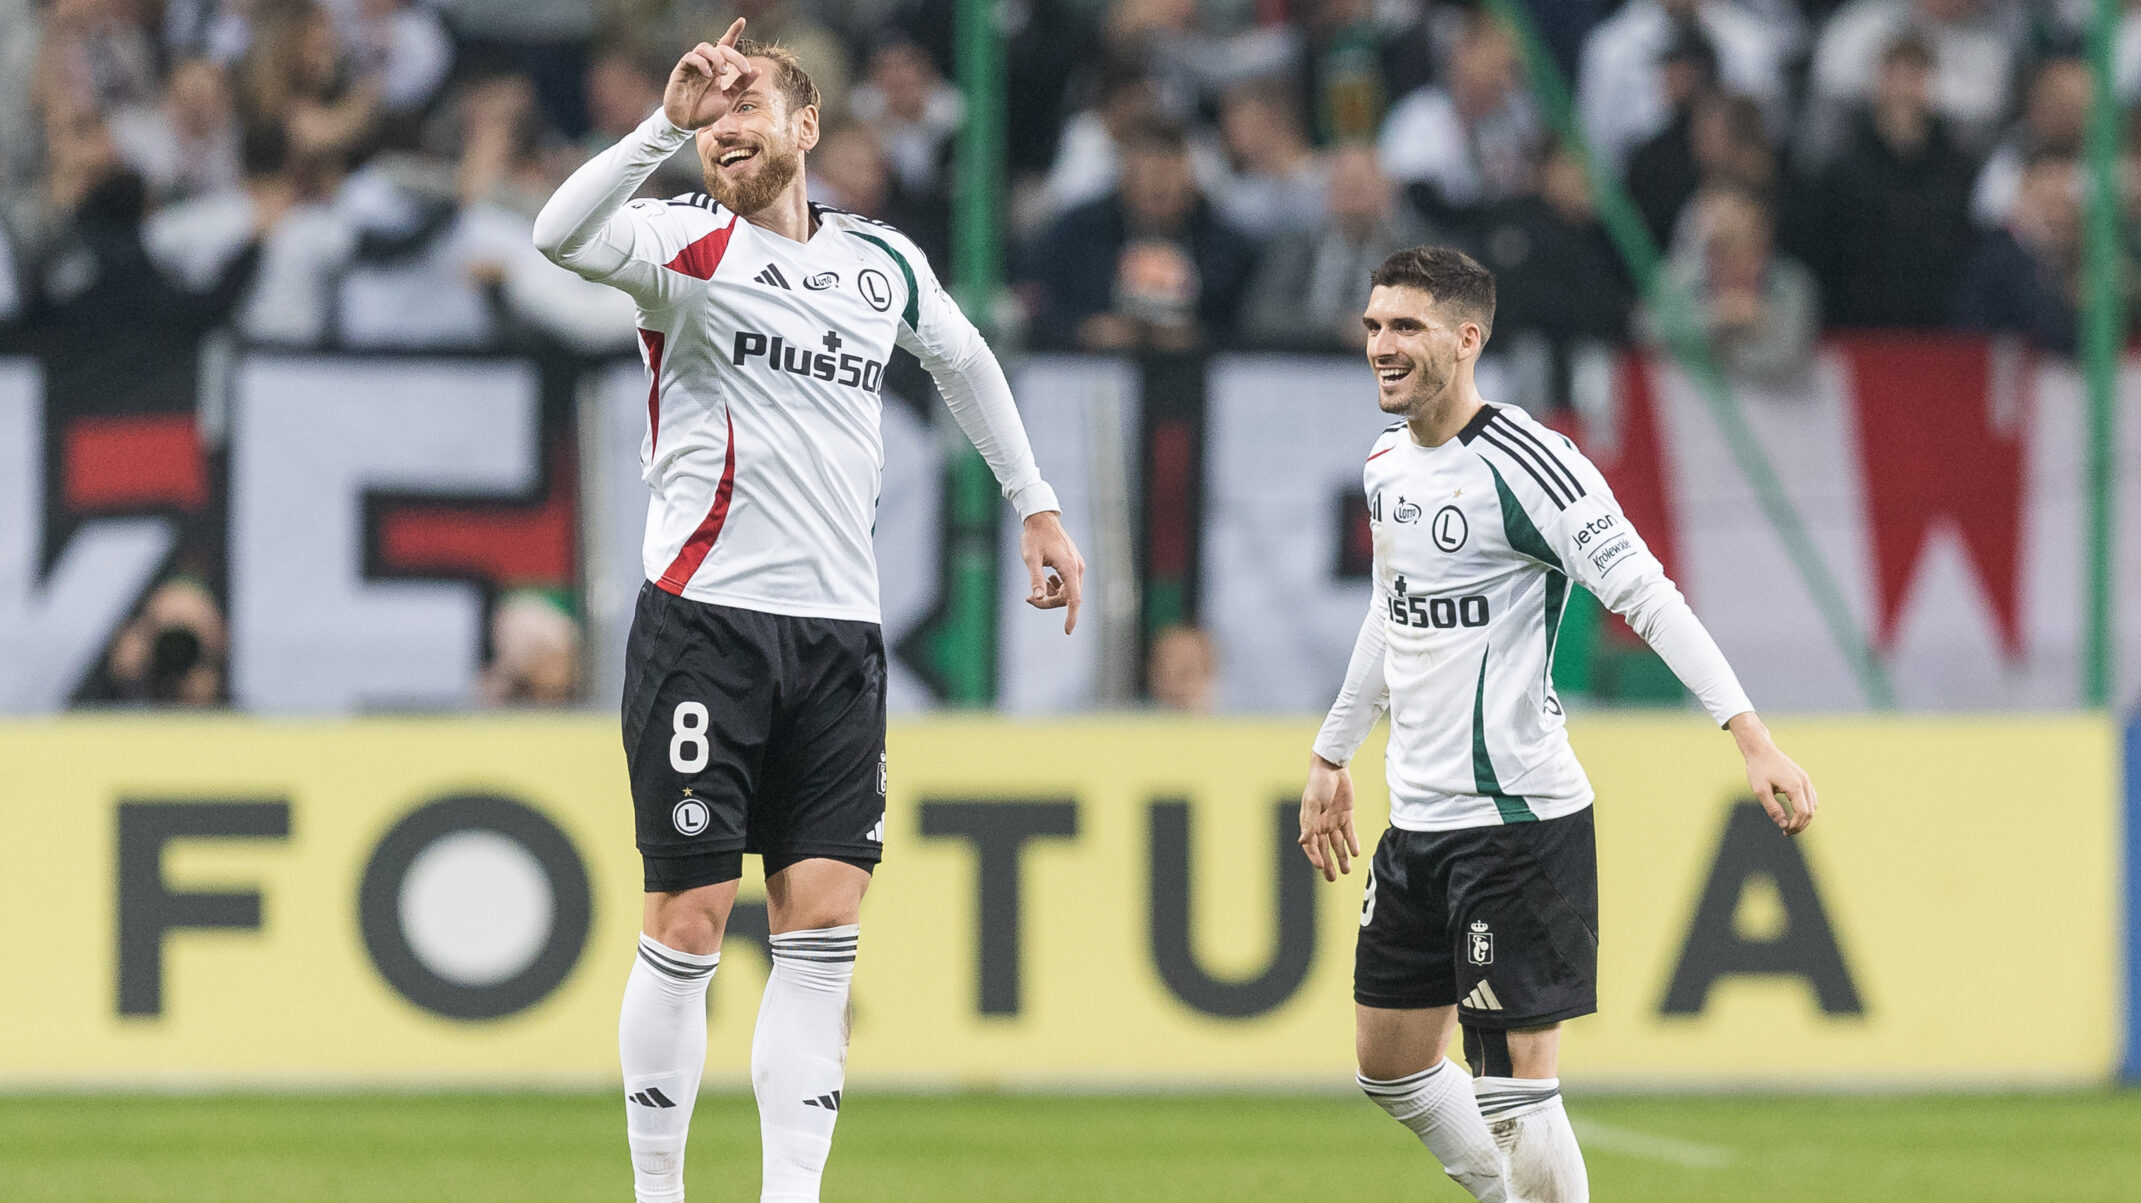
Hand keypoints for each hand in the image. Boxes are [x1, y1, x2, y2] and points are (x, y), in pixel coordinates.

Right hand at [664, 19, 755, 129]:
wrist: (686, 124)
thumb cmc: (705, 112)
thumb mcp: (728, 98)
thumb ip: (741, 84)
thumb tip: (758, 70)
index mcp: (717, 69)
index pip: (726, 46)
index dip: (733, 32)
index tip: (742, 20)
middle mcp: (706, 64)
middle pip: (720, 47)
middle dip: (735, 56)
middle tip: (744, 69)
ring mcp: (693, 66)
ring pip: (705, 47)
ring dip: (718, 58)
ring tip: (723, 73)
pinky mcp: (681, 70)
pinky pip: (691, 57)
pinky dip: (703, 63)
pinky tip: (709, 75)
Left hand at [1019, 511, 1084, 633]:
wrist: (1042, 519)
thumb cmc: (1035, 537)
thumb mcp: (1031, 558)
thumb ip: (1035, 578)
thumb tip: (1037, 597)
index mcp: (1069, 568)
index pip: (1074, 599)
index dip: (1071, 616)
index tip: (1067, 631)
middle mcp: (1077, 568)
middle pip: (1068, 597)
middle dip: (1050, 602)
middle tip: (1028, 599)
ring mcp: (1077, 565)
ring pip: (1068, 591)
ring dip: (1052, 595)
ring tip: (1035, 590)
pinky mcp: (1073, 563)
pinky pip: (1068, 583)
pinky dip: (1057, 587)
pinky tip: (1046, 580)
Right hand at [1298, 754, 1359, 881]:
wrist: (1332, 768)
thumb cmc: (1318, 784)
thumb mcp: (1313, 803)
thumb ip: (1309, 823)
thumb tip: (1302, 841)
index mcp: (1309, 823)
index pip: (1311, 845)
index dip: (1315, 856)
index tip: (1321, 866)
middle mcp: (1320, 824)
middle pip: (1324, 849)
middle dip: (1328, 864)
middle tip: (1333, 878)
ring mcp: (1333, 821)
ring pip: (1337, 844)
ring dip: (1341, 857)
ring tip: (1346, 871)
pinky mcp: (1346, 816)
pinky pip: (1349, 833)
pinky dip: (1352, 843)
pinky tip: (1355, 853)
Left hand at [1728, 712, 1816, 834]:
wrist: (1761, 750)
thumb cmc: (1758, 769)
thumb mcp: (1760, 791)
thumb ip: (1773, 809)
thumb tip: (1783, 825)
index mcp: (1795, 786)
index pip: (1803, 813)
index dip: (1796, 825)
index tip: (1784, 831)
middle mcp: (1805, 783)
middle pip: (1810, 811)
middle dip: (1801, 824)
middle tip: (1786, 832)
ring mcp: (1806, 779)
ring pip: (1813, 805)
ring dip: (1804, 818)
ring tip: (1789, 825)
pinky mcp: (1803, 778)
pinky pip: (1811, 797)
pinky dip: (1806, 808)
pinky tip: (1794, 813)